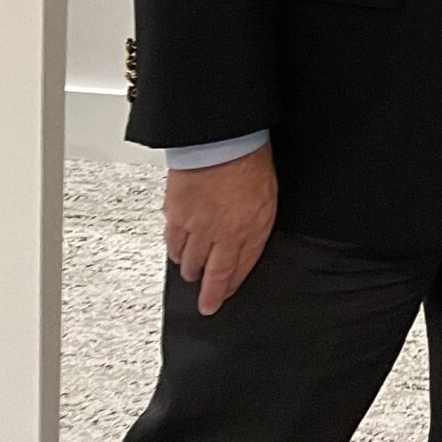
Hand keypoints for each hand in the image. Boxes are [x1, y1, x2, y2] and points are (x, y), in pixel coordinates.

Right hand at [163, 146, 277, 315]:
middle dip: (207, 288)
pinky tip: (179, 252)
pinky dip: (176, 251)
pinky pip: (172, 243)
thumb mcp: (268, 199)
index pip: (237, 270)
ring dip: (191, 270)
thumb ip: (257, 227)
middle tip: (204, 299)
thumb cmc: (250, 161)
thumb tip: (249, 244)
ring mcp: (195, 225)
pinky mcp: (175, 215)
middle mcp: (221, 232)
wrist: (221, 139)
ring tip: (192, 274)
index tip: (218, 302)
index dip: (226, 290)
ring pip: (188, 261)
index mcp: (249, 229)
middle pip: (210, 272)